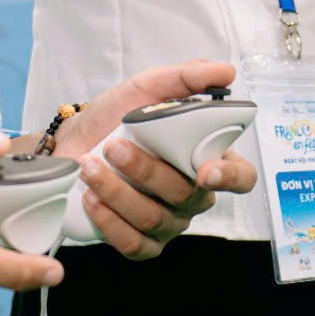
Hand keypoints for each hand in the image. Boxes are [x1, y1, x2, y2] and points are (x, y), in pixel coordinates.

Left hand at [53, 60, 258, 259]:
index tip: (206, 170)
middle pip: (186, 195)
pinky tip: (91, 197)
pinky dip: (110, 220)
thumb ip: (187, 77)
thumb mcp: (148, 88)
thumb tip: (225, 71)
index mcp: (207, 159)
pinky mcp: (141, 244)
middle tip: (114, 147)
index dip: (230, 177)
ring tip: (90, 166)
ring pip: (154, 218)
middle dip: (146, 171)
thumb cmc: (115, 117)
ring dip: (118, 191)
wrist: (72, 142)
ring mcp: (169, 223)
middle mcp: (193, 195)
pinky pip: (133, 243)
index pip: (241, 177)